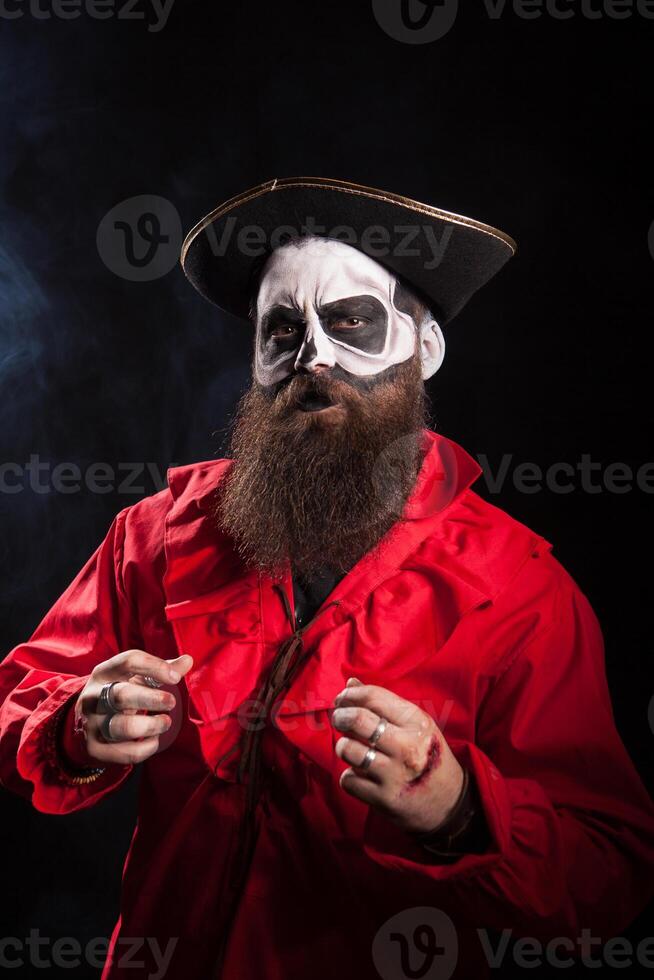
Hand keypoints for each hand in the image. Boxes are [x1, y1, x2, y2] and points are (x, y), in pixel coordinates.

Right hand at [72, 650, 192, 766]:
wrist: (83, 726)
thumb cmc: (118, 694)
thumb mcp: (133, 678)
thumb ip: (160, 670)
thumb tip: (188, 661)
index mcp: (104, 673)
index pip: (129, 661)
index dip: (155, 666)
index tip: (175, 677)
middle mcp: (93, 697)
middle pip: (122, 695)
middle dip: (152, 698)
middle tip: (171, 702)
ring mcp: (92, 724)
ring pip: (123, 727)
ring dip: (151, 725)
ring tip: (166, 722)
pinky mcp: (95, 749)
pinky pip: (126, 752)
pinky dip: (146, 748)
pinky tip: (154, 740)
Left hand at [331, 678, 463, 833]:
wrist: (450, 802)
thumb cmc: (427, 754)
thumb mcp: (415, 724)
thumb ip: (383, 703)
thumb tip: (351, 683)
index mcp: (416, 722)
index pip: (373, 697)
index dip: (350, 694)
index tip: (342, 699)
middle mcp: (406, 746)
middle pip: (357, 720)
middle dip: (340, 716)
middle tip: (339, 718)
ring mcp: (394, 774)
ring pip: (348, 749)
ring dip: (343, 746)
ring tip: (349, 747)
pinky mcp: (384, 798)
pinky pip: (348, 780)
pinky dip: (349, 776)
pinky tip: (360, 774)